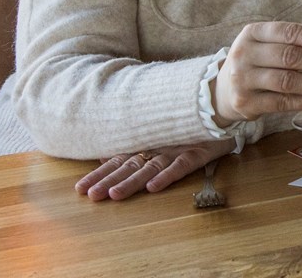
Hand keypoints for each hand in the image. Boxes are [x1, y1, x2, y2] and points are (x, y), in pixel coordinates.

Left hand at [75, 138, 233, 200]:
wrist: (221, 105)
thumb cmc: (192, 124)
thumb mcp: (164, 133)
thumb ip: (138, 144)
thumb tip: (106, 156)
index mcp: (148, 143)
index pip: (119, 160)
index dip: (100, 173)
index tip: (79, 189)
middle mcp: (158, 146)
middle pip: (130, 165)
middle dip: (108, 180)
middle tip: (91, 195)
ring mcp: (177, 148)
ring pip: (150, 166)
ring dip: (132, 181)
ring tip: (114, 195)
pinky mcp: (199, 151)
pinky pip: (181, 164)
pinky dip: (167, 175)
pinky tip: (153, 186)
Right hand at [213, 21, 301, 123]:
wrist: (222, 90)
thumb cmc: (254, 63)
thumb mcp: (265, 44)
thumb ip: (291, 43)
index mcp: (253, 33)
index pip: (289, 32)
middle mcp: (245, 53)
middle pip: (290, 56)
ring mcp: (243, 79)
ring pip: (288, 81)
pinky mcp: (245, 102)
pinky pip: (282, 102)